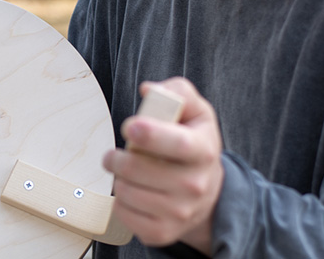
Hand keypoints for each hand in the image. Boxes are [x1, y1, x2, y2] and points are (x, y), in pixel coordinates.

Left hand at [102, 77, 223, 254]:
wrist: (207, 190)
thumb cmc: (192, 141)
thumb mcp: (194, 110)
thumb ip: (175, 92)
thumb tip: (149, 90)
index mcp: (203, 149)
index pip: (178, 144)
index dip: (151, 135)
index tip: (130, 127)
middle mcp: (196, 184)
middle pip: (140, 170)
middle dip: (117, 158)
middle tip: (116, 153)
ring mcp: (181, 212)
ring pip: (127, 192)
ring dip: (118, 178)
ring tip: (127, 172)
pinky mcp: (163, 231)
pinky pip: (124, 215)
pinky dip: (119, 201)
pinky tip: (131, 191)